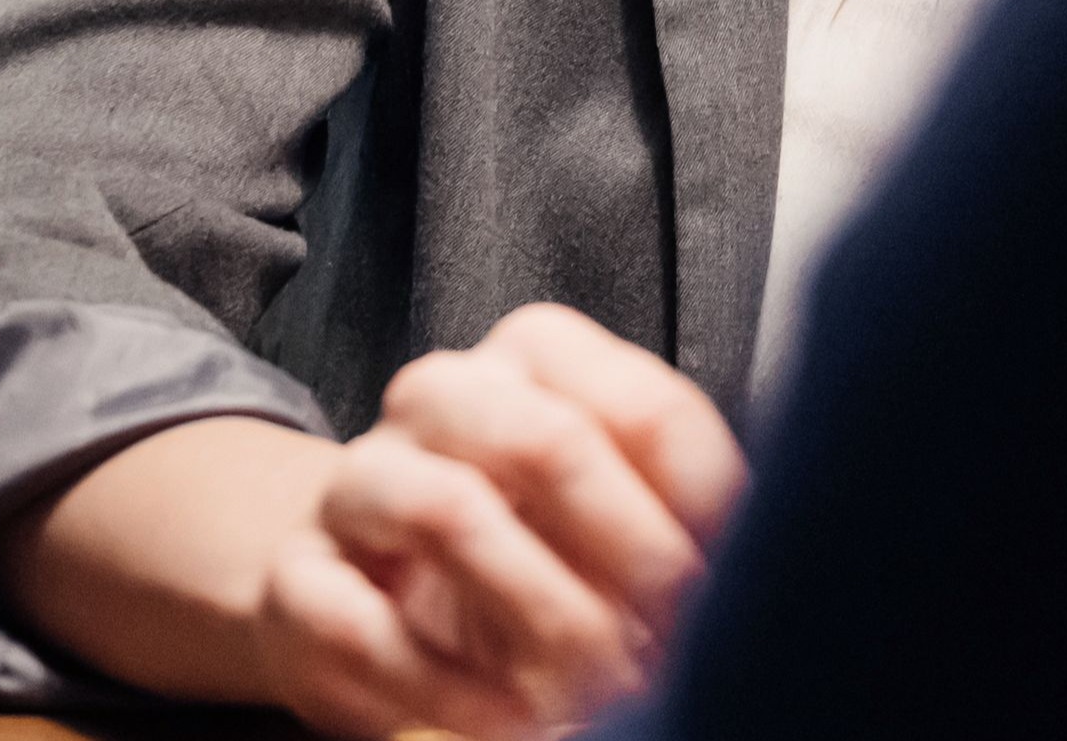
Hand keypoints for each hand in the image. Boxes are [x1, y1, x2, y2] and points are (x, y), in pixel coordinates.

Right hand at [249, 303, 749, 739]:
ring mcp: (358, 482)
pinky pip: (361, 621)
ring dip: (539, 616)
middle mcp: (440, 398)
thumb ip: (681, 515)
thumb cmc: (525, 547)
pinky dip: (446, 688)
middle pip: (540, 437)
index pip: (642, 405)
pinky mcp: (298, 579)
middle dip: (626, 555)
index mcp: (534, 363)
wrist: (365, 592)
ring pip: (444, 508)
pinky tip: (504, 722)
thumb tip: (768, 561)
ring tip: (589, 693)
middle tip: (668, 644)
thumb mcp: (612, 520)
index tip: (730, 588)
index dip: (699, 508)